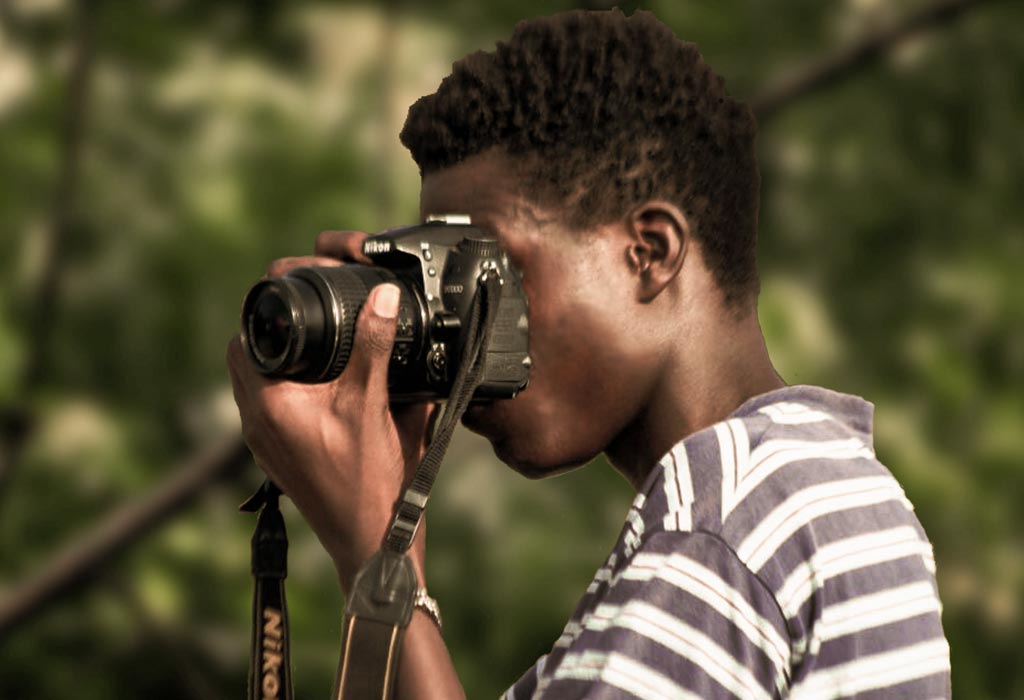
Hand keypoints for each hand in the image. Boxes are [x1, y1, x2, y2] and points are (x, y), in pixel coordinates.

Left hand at [226, 231, 435, 593]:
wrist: (373, 544)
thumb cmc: (368, 482)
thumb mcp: (373, 405)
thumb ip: (374, 347)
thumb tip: (381, 296)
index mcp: (267, 405)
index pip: (244, 340)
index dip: (267, 313)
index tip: (298, 297)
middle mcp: (256, 424)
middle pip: (248, 359)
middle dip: (277, 335)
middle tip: (315, 320)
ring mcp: (266, 444)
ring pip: (261, 386)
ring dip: (285, 364)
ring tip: (324, 351)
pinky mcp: (281, 457)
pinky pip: (275, 410)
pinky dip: (295, 390)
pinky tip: (331, 391)